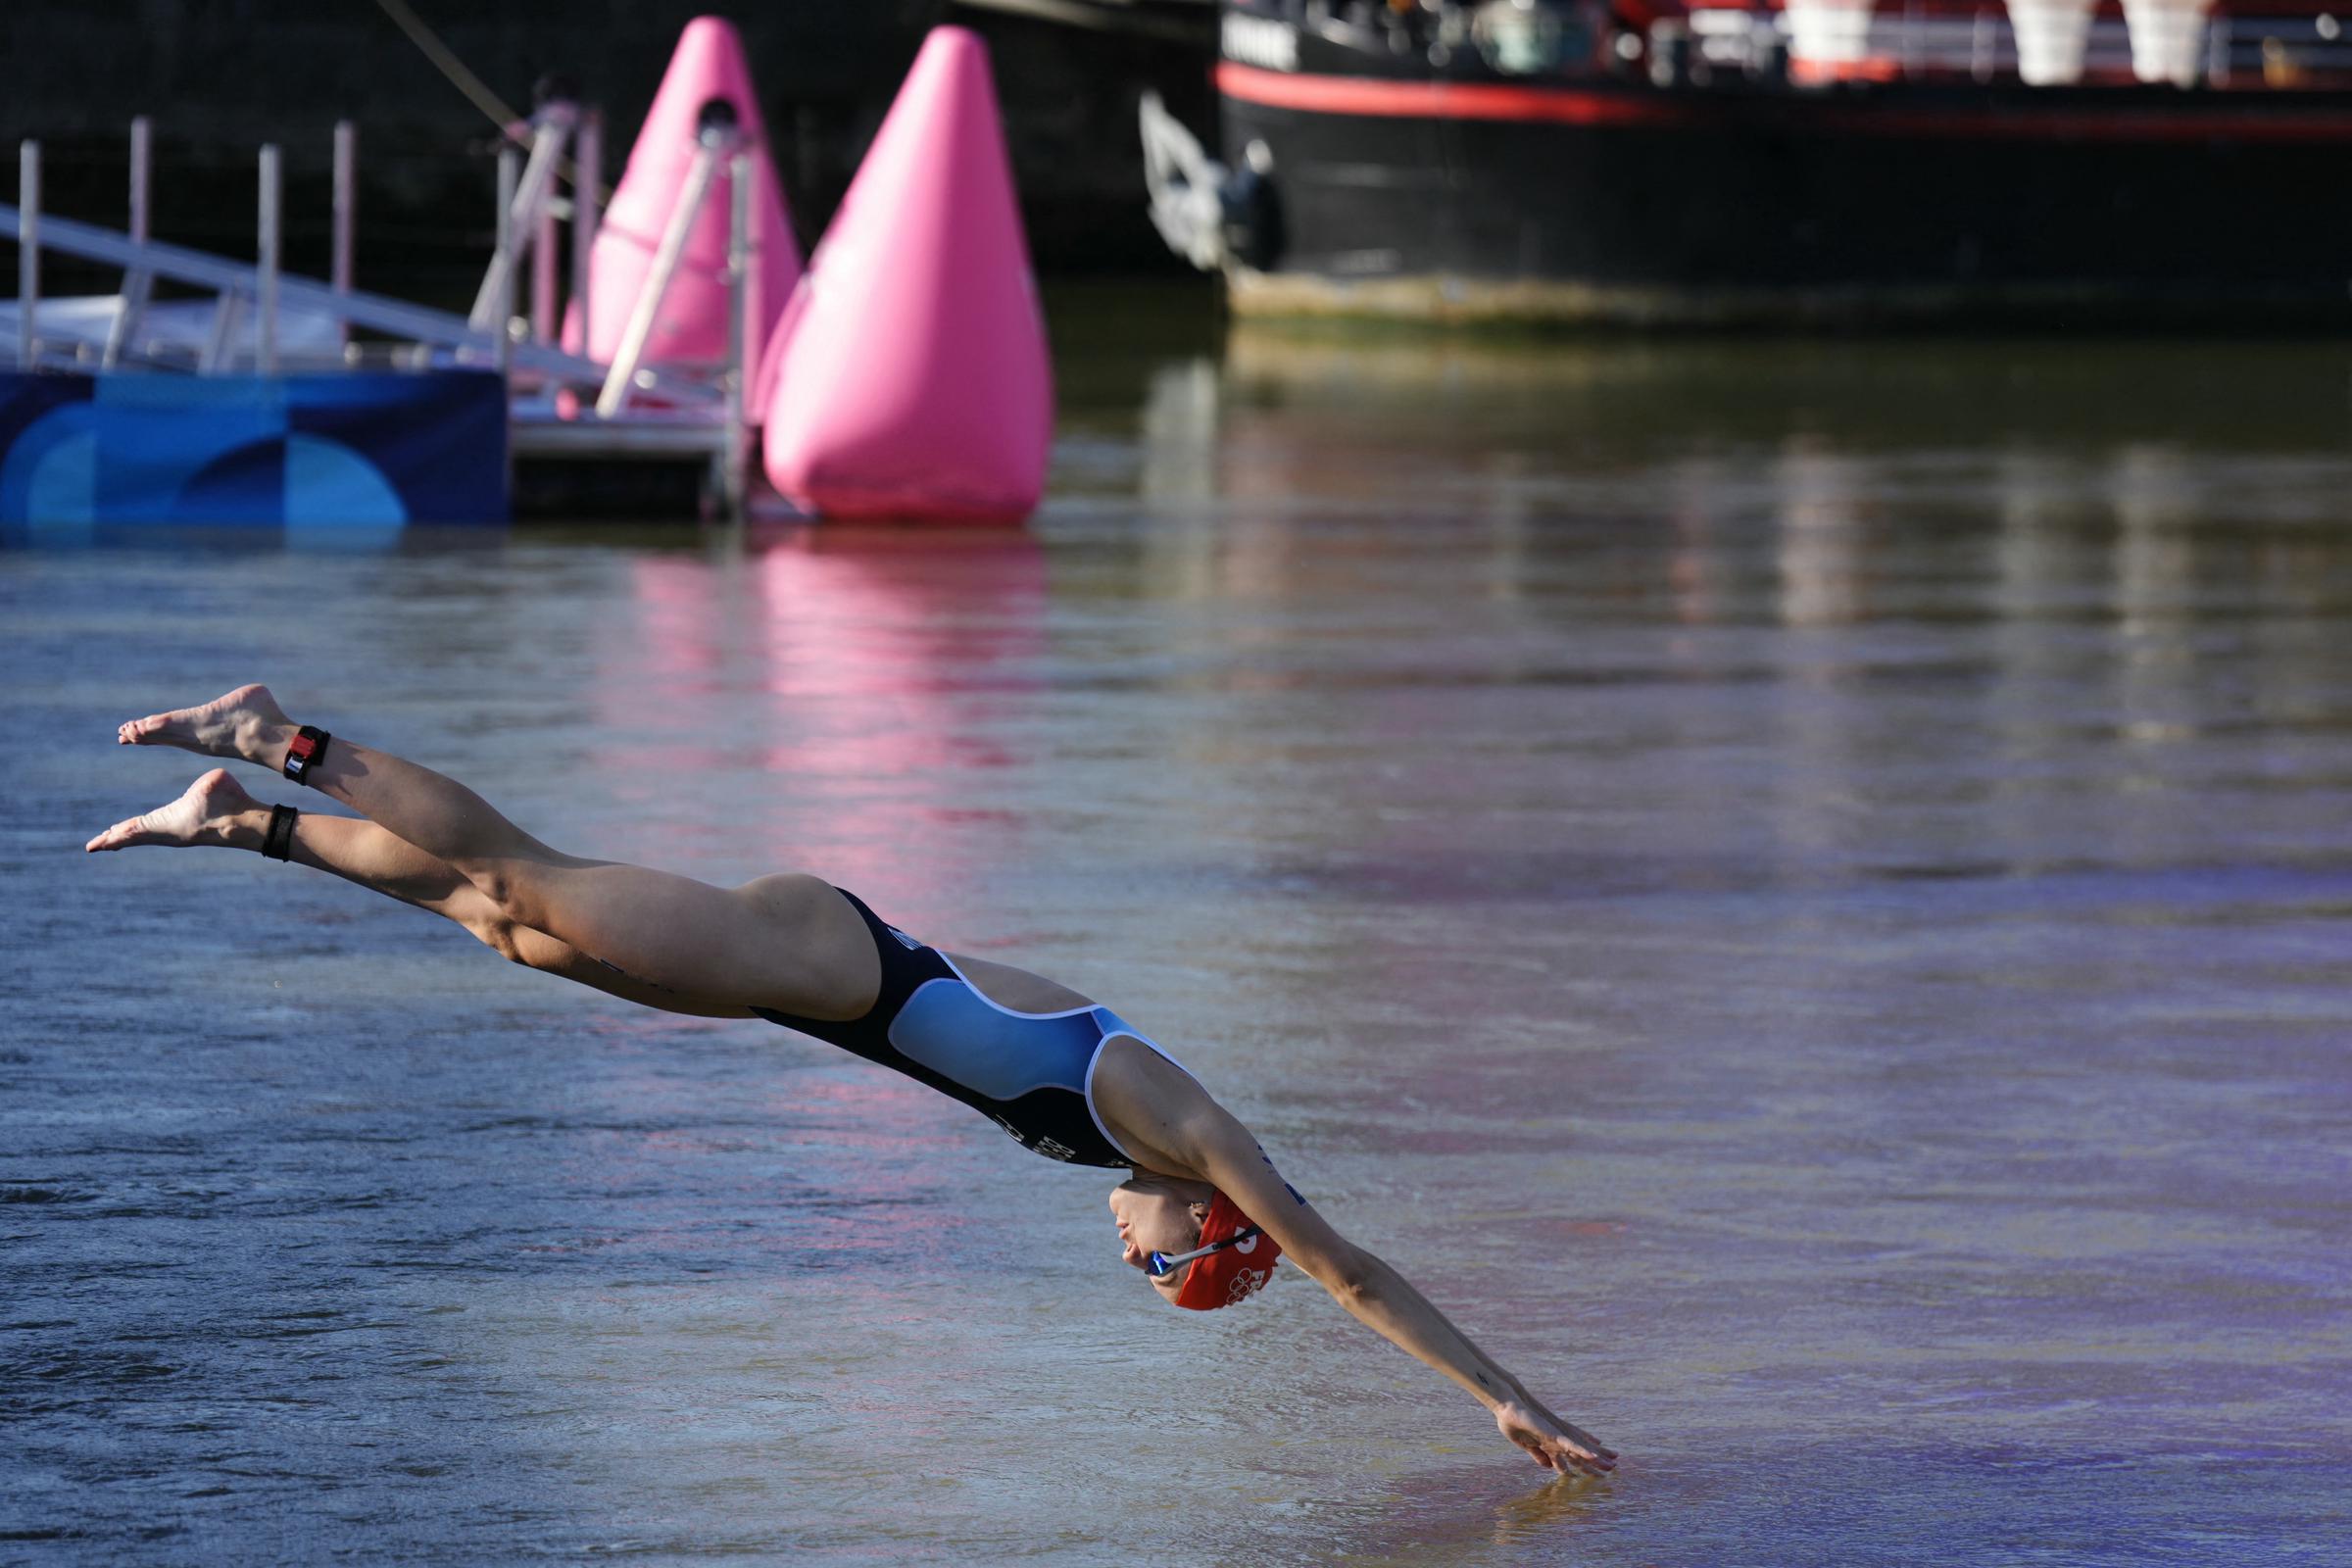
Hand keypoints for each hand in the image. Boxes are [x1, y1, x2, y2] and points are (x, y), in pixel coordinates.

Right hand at [1494, 1399, 1616, 1476]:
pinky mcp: (1554, 1433)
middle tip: (1613, 1467)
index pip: (1572, 1454)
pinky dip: (1582, 1450)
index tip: (1597, 1468)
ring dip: (1597, 1457)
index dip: (1584, 1461)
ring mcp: (1557, 1435)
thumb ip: (1538, 1455)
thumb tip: (1549, 1467)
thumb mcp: (1526, 1445)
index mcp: (1551, 1442)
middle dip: (1597, 1461)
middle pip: (1581, 1452)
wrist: (1507, 1408)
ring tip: (1613, 1464)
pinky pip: (1571, 1444)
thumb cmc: (1513, 1423)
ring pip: (1581, 1449)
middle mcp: (1558, 1438)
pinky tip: (1594, 1456)